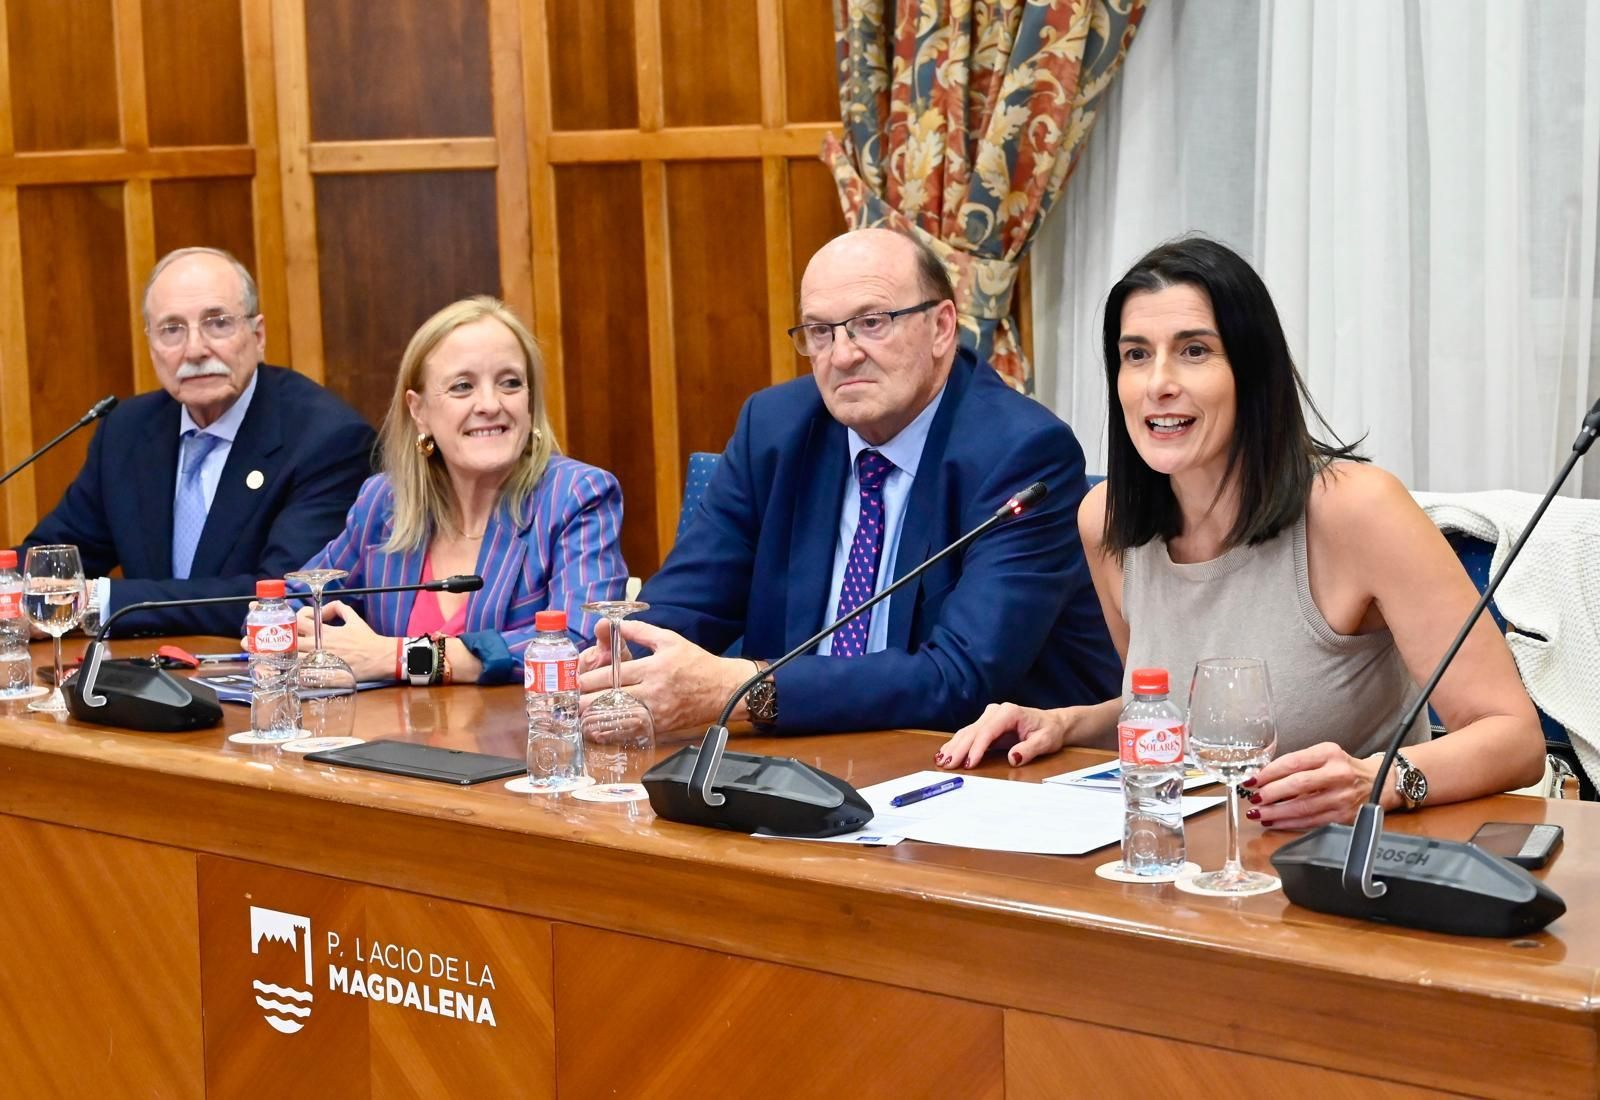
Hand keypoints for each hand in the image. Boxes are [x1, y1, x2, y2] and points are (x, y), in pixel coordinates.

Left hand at [293, 599, 393, 681]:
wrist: (380, 657)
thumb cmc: (368, 639)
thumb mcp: (355, 619)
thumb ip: (340, 609)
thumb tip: (330, 605)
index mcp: (325, 632)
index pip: (300, 620)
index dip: (299, 617)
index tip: (307, 620)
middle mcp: (319, 646)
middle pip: (291, 640)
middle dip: (291, 637)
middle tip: (297, 637)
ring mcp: (320, 662)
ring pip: (293, 659)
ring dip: (293, 655)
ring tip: (298, 653)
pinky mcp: (324, 675)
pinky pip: (303, 674)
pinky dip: (300, 670)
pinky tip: (303, 667)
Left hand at [577, 620, 748, 734]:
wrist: (723, 689)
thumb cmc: (696, 663)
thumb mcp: (670, 640)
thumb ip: (641, 632)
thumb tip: (615, 625)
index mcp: (653, 668)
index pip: (614, 675)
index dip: (591, 680)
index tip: (576, 681)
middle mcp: (653, 693)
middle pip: (612, 699)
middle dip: (587, 701)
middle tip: (571, 701)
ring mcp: (657, 713)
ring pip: (620, 719)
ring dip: (597, 719)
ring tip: (579, 717)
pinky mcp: (662, 727)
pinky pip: (633, 732)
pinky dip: (614, 732)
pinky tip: (601, 731)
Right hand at [934, 703, 1071, 768]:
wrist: (1052, 723)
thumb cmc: (1049, 731)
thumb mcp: (1045, 742)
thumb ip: (1029, 749)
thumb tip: (1013, 758)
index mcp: (1009, 713)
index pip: (988, 731)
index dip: (977, 748)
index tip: (969, 763)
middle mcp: (995, 711)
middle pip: (973, 731)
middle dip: (959, 749)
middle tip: (948, 765)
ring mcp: (989, 716)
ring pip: (967, 732)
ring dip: (954, 747)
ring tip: (941, 761)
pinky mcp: (986, 724)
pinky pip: (969, 734)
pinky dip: (957, 744)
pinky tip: (945, 753)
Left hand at [1246, 742, 1378, 829]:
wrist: (1380, 782)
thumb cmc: (1344, 767)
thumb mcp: (1324, 754)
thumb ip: (1298, 763)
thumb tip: (1264, 777)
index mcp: (1329, 754)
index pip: (1293, 762)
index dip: (1269, 773)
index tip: (1253, 780)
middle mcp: (1338, 774)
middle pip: (1298, 785)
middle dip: (1271, 794)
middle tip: (1254, 799)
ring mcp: (1342, 797)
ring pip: (1303, 807)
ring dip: (1277, 813)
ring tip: (1259, 814)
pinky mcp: (1344, 817)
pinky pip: (1312, 822)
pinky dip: (1290, 824)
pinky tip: (1276, 822)